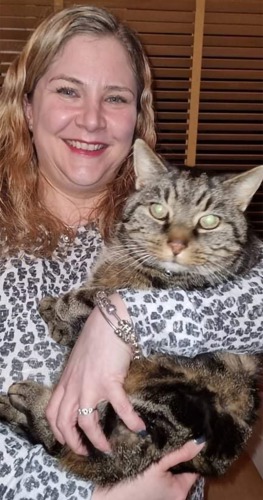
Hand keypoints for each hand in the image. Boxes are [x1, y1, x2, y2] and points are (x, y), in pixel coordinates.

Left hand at [46, 294, 144, 453]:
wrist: (109, 321)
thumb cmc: (97, 337)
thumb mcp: (79, 360)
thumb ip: (79, 377)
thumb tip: (88, 391)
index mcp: (66, 381)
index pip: (52, 412)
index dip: (58, 431)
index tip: (68, 441)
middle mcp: (73, 386)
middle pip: (64, 423)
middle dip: (74, 443)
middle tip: (86, 452)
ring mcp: (89, 385)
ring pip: (86, 422)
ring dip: (97, 440)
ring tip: (108, 448)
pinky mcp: (109, 381)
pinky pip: (120, 407)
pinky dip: (130, 420)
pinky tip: (139, 427)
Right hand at [93, 440, 203, 499]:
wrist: (108, 499)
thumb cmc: (134, 484)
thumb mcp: (158, 467)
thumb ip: (180, 454)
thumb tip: (201, 441)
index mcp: (181, 491)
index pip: (195, 467)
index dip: (194, 451)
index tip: (192, 433)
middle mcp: (175, 494)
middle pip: (183, 468)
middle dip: (180, 452)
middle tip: (177, 430)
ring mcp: (164, 492)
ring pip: (172, 469)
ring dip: (168, 456)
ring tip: (165, 435)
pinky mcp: (153, 488)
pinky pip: (162, 472)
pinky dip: (160, 462)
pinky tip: (154, 448)